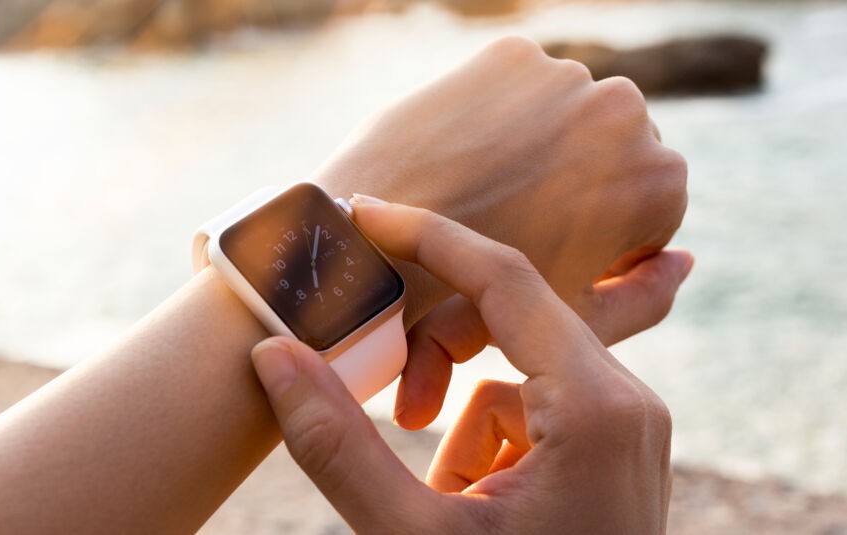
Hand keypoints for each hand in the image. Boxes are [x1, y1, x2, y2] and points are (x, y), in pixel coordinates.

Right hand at [251, 202, 683, 532]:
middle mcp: (628, 403)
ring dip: (460, 425)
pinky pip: (532, 416)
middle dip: (434, 352)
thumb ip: (336, 443)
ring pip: (513, 378)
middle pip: (509, 322)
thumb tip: (271, 354)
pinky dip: (486, 449)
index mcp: (599, 408)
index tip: (362, 210)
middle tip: (385, 384)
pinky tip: (475, 510)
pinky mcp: (611, 451)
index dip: (426, 236)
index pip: (505, 279)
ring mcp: (626, 428)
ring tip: (448, 504)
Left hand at [313, 36, 687, 337]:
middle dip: (579, 185)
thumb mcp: (574, 318)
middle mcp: (627, 111)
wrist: (376, 250)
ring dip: (545, 146)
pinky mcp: (510, 55)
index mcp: (661, 179)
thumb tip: (686, 263)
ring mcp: (566, 74)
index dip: (606, 236)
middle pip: (614, 153)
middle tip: (521, 221)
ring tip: (491, 191)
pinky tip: (468, 157)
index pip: (653, 206)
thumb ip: (646, 299)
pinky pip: (521, 89)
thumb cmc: (479, 301)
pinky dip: (502, 117)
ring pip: (568, 116)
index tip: (558, 252)